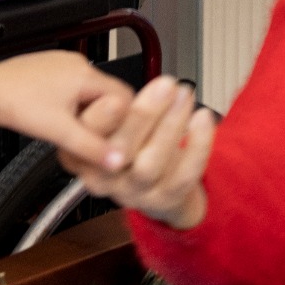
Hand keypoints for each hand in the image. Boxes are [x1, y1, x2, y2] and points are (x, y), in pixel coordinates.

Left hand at [0, 51, 130, 171]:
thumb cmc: (17, 104)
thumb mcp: (60, 132)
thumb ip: (92, 147)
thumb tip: (117, 161)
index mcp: (87, 74)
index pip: (125, 96)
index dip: (125, 121)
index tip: (116, 138)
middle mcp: (79, 63)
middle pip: (109, 94)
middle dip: (106, 117)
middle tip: (91, 137)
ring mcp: (64, 63)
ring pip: (91, 91)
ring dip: (88, 111)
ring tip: (71, 128)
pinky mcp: (52, 67)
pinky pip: (75, 86)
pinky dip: (73, 103)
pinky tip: (58, 116)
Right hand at [59, 75, 214, 229]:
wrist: (159, 189)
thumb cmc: (133, 144)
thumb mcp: (113, 124)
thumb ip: (116, 106)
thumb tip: (134, 86)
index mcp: (82, 156)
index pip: (85, 139)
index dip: (101, 120)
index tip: (117, 99)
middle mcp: (105, 179)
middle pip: (120, 150)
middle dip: (144, 114)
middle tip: (165, 86)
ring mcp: (135, 193)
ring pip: (150, 164)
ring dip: (171, 125)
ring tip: (184, 96)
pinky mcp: (165, 199)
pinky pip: (183, 175)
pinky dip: (197, 146)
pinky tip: (202, 119)